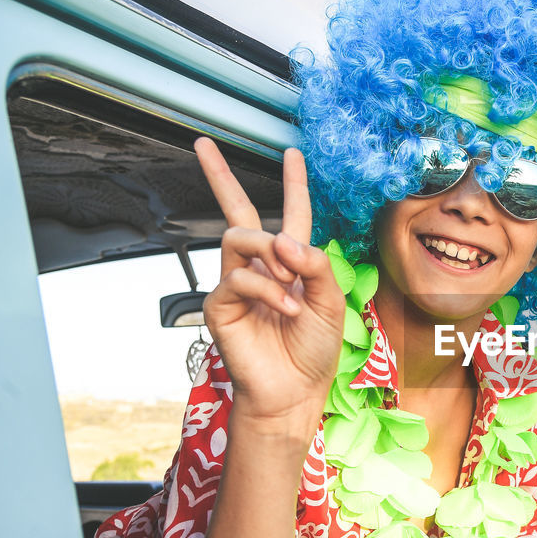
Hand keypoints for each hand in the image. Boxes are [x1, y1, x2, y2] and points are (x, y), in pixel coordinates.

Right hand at [196, 137, 343, 422]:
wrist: (295, 390)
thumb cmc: (313, 351)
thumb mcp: (331, 302)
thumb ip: (317, 264)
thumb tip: (285, 239)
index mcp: (293, 265)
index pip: (293, 215)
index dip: (293, 184)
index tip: (292, 153)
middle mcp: (262, 269)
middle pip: (239, 214)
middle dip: (220, 177)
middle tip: (205, 147)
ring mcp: (237, 285)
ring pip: (240, 238)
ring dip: (270, 254)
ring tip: (292, 285)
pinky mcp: (220, 305)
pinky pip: (239, 278)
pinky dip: (267, 290)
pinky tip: (286, 308)